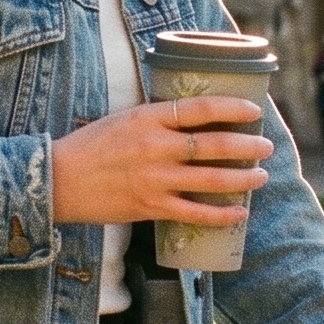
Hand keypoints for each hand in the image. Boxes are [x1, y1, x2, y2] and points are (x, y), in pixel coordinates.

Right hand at [52, 97, 272, 225]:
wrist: (57, 179)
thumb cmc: (91, 146)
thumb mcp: (125, 118)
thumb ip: (158, 119)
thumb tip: (195, 118)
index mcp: (148, 117)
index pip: (201, 108)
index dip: (234, 109)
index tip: (255, 111)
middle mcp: (156, 146)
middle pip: (214, 144)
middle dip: (247, 146)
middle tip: (266, 146)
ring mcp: (155, 179)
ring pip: (211, 179)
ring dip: (242, 179)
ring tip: (260, 177)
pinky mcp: (151, 206)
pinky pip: (195, 213)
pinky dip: (221, 215)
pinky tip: (238, 213)